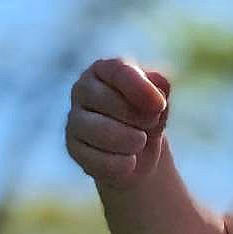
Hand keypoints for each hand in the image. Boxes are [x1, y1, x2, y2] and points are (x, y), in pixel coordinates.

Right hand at [66, 57, 170, 188]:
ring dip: (129, 140)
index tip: (160, 105)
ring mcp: (74, 119)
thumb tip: (158, 86)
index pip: (118, 71)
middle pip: (107, 100)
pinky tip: (129, 162)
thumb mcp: (159, 101)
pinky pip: (94, 158)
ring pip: (98, 130)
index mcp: (105, 70)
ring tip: (140, 142)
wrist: (138, 152)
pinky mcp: (73, 147)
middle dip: (136, 116)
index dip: (141, 88)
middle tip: (151, 124)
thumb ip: (160, 89)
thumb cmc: (147, 116)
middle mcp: (83, 90)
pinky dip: (119, 163)